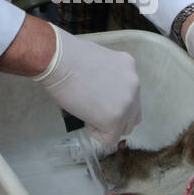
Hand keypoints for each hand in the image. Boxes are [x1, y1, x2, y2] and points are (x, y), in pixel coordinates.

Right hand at [34, 25, 140, 145]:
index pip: (128, 93)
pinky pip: (110, 138)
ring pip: (124, 128)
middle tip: (93, 110)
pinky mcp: (115, 119)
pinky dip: (96, 133)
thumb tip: (101, 91)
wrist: (59, 61)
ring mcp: (127, 102)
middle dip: (114, 116)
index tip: (94, 97)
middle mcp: (134, 84)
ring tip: (87, 113)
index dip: (111, 100)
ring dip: (107, 126)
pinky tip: (84, 118)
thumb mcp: (96, 59)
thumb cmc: (67, 57)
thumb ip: (107, 76)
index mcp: (128, 66)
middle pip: (133, 113)